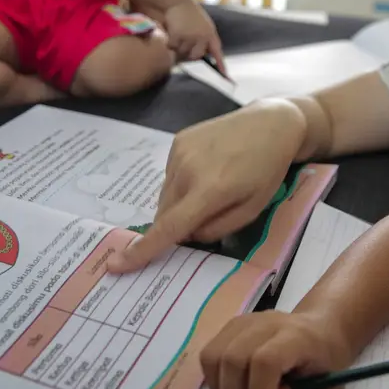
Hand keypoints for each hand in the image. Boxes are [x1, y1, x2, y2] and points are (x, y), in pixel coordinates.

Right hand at [107, 101, 306, 271]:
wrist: (271, 123)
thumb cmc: (267, 170)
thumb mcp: (251, 209)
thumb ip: (216, 228)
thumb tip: (187, 235)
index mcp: (210, 190)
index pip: (169, 227)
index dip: (142, 250)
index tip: (117, 265)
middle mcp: (188, 170)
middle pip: (164, 213)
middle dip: (175, 225)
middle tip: (204, 217)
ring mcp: (180, 152)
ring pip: (166, 195)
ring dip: (179, 203)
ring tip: (212, 186)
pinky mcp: (178, 141)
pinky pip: (170, 175)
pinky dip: (182, 182)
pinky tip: (207, 170)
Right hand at [165, 1, 225, 72]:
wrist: (176, 0)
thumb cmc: (188, 12)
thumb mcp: (202, 24)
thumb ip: (204, 38)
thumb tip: (201, 54)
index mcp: (210, 33)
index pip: (217, 52)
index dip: (221, 64)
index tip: (225, 76)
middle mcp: (202, 37)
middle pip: (195, 56)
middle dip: (188, 52)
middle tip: (183, 40)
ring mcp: (190, 37)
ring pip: (182, 52)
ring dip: (177, 45)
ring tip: (178, 31)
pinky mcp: (178, 36)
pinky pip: (172, 47)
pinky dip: (169, 41)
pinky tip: (171, 30)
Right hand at [200, 311, 351, 388]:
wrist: (321, 328)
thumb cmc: (326, 362)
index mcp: (296, 337)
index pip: (265, 360)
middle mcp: (266, 323)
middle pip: (233, 358)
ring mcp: (245, 321)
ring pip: (213, 356)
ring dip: (224, 388)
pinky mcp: (231, 325)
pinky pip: (209, 354)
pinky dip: (216, 378)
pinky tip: (237, 384)